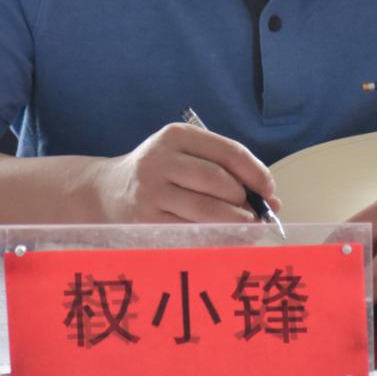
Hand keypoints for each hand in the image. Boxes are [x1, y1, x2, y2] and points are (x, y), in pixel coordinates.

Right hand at [91, 122, 279, 223]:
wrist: (105, 192)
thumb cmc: (159, 174)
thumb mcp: (183, 155)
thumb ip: (224, 169)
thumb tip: (271, 199)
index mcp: (176, 136)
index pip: (228, 151)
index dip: (256, 173)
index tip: (270, 190)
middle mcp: (161, 160)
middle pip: (218, 181)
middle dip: (245, 201)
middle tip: (257, 214)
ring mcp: (151, 192)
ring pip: (206, 210)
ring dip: (235, 223)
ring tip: (246, 228)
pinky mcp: (146, 221)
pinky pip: (191, 233)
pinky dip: (215, 238)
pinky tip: (225, 239)